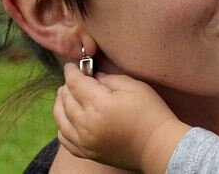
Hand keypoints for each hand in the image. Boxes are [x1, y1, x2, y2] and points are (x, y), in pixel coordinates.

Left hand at [53, 63, 190, 172]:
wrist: (158, 146)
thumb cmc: (151, 114)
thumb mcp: (135, 87)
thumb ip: (111, 79)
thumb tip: (94, 77)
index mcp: (100, 104)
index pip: (76, 84)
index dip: (71, 72)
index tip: (70, 66)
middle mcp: (87, 124)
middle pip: (66, 100)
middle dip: (66, 86)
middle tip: (71, 78)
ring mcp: (85, 141)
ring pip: (60, 120)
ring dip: (60, 104)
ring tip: (64, 95)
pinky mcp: (87, 152)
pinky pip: (64, 139)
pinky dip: (61, 126)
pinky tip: (66, 119)